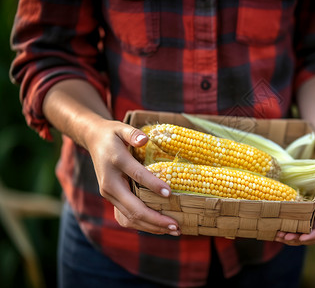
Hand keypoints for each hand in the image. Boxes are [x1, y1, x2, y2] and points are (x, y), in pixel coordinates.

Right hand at [86, 119, 179, 235]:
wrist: (93, 141)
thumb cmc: (112, 134)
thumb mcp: (121, 128)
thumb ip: (133, 134)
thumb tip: (144, 140)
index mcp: (115, 162)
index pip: (137, 176)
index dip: (153, 185)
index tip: (170, 194)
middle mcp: (109, 184)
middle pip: (133, 207)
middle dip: (156, 219)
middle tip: (177, 225)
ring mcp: (109, 194)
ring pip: (129, 218)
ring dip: (152, 227)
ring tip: (173, 230)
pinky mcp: (112, 200)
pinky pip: (126, 217)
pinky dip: (143, 225)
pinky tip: (159, 228)